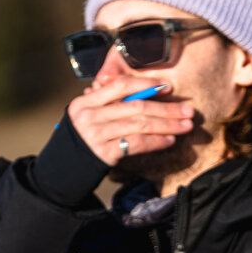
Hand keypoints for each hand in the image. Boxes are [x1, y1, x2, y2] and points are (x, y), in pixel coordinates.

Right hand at [67, 78, 193, 165]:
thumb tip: (146, 90)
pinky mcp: (104, 153)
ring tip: (185, 126)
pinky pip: (137, 144)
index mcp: (86, 101)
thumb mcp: (88, 115)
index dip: (146, 84)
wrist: (63, 168)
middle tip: (188, 111)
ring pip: (140, 125)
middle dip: (166, 109)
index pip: (120, 86)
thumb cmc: (82, 137)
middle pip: (136, 107)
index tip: (168, 87)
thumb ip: (109, 102)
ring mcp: (97, 135)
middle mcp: (90, 116)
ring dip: (167, 125)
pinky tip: (169, 140)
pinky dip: (156, 141)